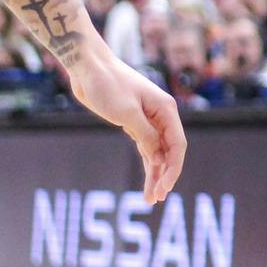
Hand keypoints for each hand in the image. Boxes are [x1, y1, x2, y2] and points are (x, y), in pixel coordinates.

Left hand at [65, 47, 186, 203]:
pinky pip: (146, 147)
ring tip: (150, 198)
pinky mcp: (134, 123)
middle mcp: (161, 116)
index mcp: (166, 110)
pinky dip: (147, 163)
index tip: (164, 188)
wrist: (89, 68)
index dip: (173, 169)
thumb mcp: (127, 113)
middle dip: (164, 175)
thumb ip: (145, 135)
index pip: (177, 145)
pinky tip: (148, 179)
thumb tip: (158, 157)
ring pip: (157, 152)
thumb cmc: (108, 85)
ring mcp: (148, 120)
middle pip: (169, 151)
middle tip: (156, 199)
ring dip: (155, 174)